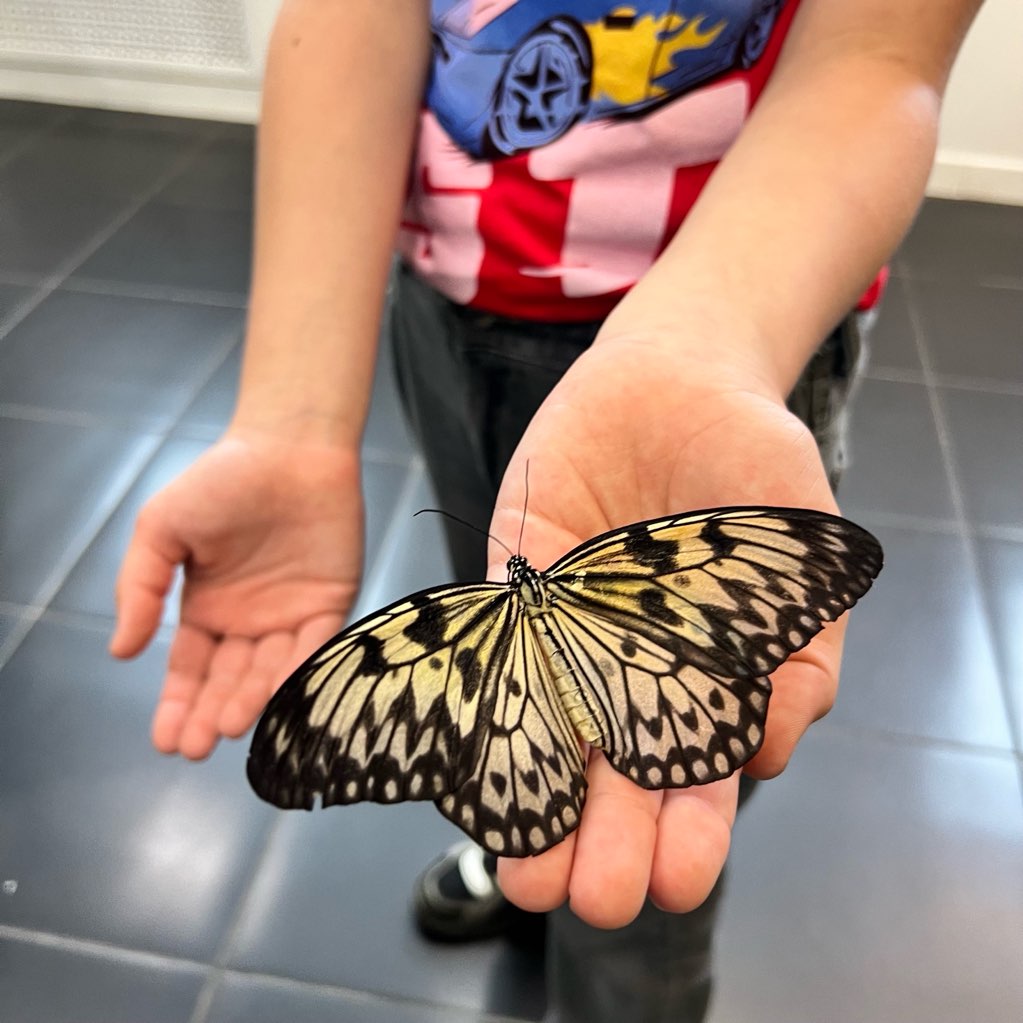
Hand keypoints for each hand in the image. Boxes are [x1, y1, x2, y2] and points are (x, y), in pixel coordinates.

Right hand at [110, 432, 362, 759]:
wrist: (289, 447)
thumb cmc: (222, 481)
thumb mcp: (163, 530)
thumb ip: (141, 588)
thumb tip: (120, 652)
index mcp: (209, 609)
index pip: (191, 670)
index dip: (179, 705)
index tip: (167, 740)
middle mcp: (251, 621)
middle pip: (230, 680)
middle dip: (213, 714)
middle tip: (197, 747)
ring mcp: (293, 614)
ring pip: (272, 670)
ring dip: (253, 700)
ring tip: (232, 726)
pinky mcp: (333, 602)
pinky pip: (318, 645)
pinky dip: (301, 671)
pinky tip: (279, 697)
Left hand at [489, 337, 844, 927]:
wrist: (679, 377)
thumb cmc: (752, 462)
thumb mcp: (799, 552)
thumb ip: (800, 652)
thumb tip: (767, 752)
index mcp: (704, 679)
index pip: (695, 776)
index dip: (690, 832)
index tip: (679, 880)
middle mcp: (630, 669)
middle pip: (614, 775)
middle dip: (606, 840)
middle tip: (595, 898)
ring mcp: (566, 632)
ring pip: (544, 734)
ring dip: (533, 805)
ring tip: (526, 876)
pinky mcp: (514, 587)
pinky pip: (491, 652)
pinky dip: (480, 705)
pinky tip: (470, 767)